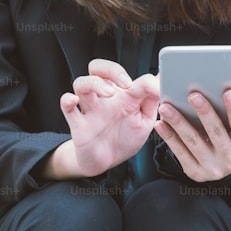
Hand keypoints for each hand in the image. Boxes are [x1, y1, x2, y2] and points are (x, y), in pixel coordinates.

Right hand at [51, 59, 159, 178]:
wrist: (105, 163)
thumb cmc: (125, 138)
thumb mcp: (145, 120)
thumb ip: (153, 101)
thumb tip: (165, 79)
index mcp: (123, 95)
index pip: (131, 76)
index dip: (147, 80)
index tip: (158, 90)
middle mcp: (104, 98)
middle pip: (98, 67)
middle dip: (112, 70)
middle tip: (125, 84)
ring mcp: (90, 109)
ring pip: (81, 82)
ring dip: (94, 83)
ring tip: (108, 93)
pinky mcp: (78, 124)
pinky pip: (66, 107)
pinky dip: (67, 100)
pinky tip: (73, 101)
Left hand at [155, 88, 230, 182]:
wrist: (220, 160)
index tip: (228, 91)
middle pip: (217, 133)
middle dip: (205, 112)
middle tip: (193, 94)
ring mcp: (213, 170)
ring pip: (194, 141)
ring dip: (179, 122)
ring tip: (167, 106)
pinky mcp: (195, 174)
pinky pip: (179, 152)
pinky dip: (169, 137)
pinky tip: (160, 123)